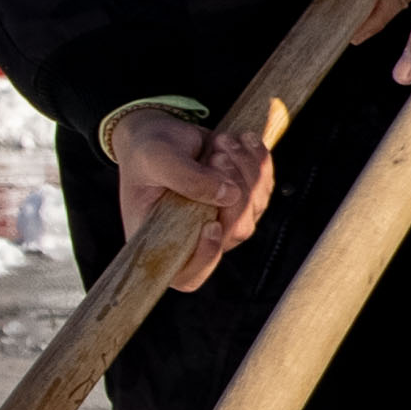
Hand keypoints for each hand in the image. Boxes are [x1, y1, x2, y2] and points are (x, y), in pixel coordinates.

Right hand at [100, 101, 278, 285]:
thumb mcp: (156, 159)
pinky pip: (263, 187)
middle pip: (234, 234)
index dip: (206, 259)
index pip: (188, 275)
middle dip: (235, 191)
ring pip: (254, 207)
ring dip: (246, 170)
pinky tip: (242, 140)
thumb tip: (230, 195)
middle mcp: (195, 237)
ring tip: (221, 143)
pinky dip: (257, 161)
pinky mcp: (241, 200)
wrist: (159, 133)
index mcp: (161, 240)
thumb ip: (187, 178)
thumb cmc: (147, 151)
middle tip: (217, 157)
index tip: (212, 225)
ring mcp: (222, 220)